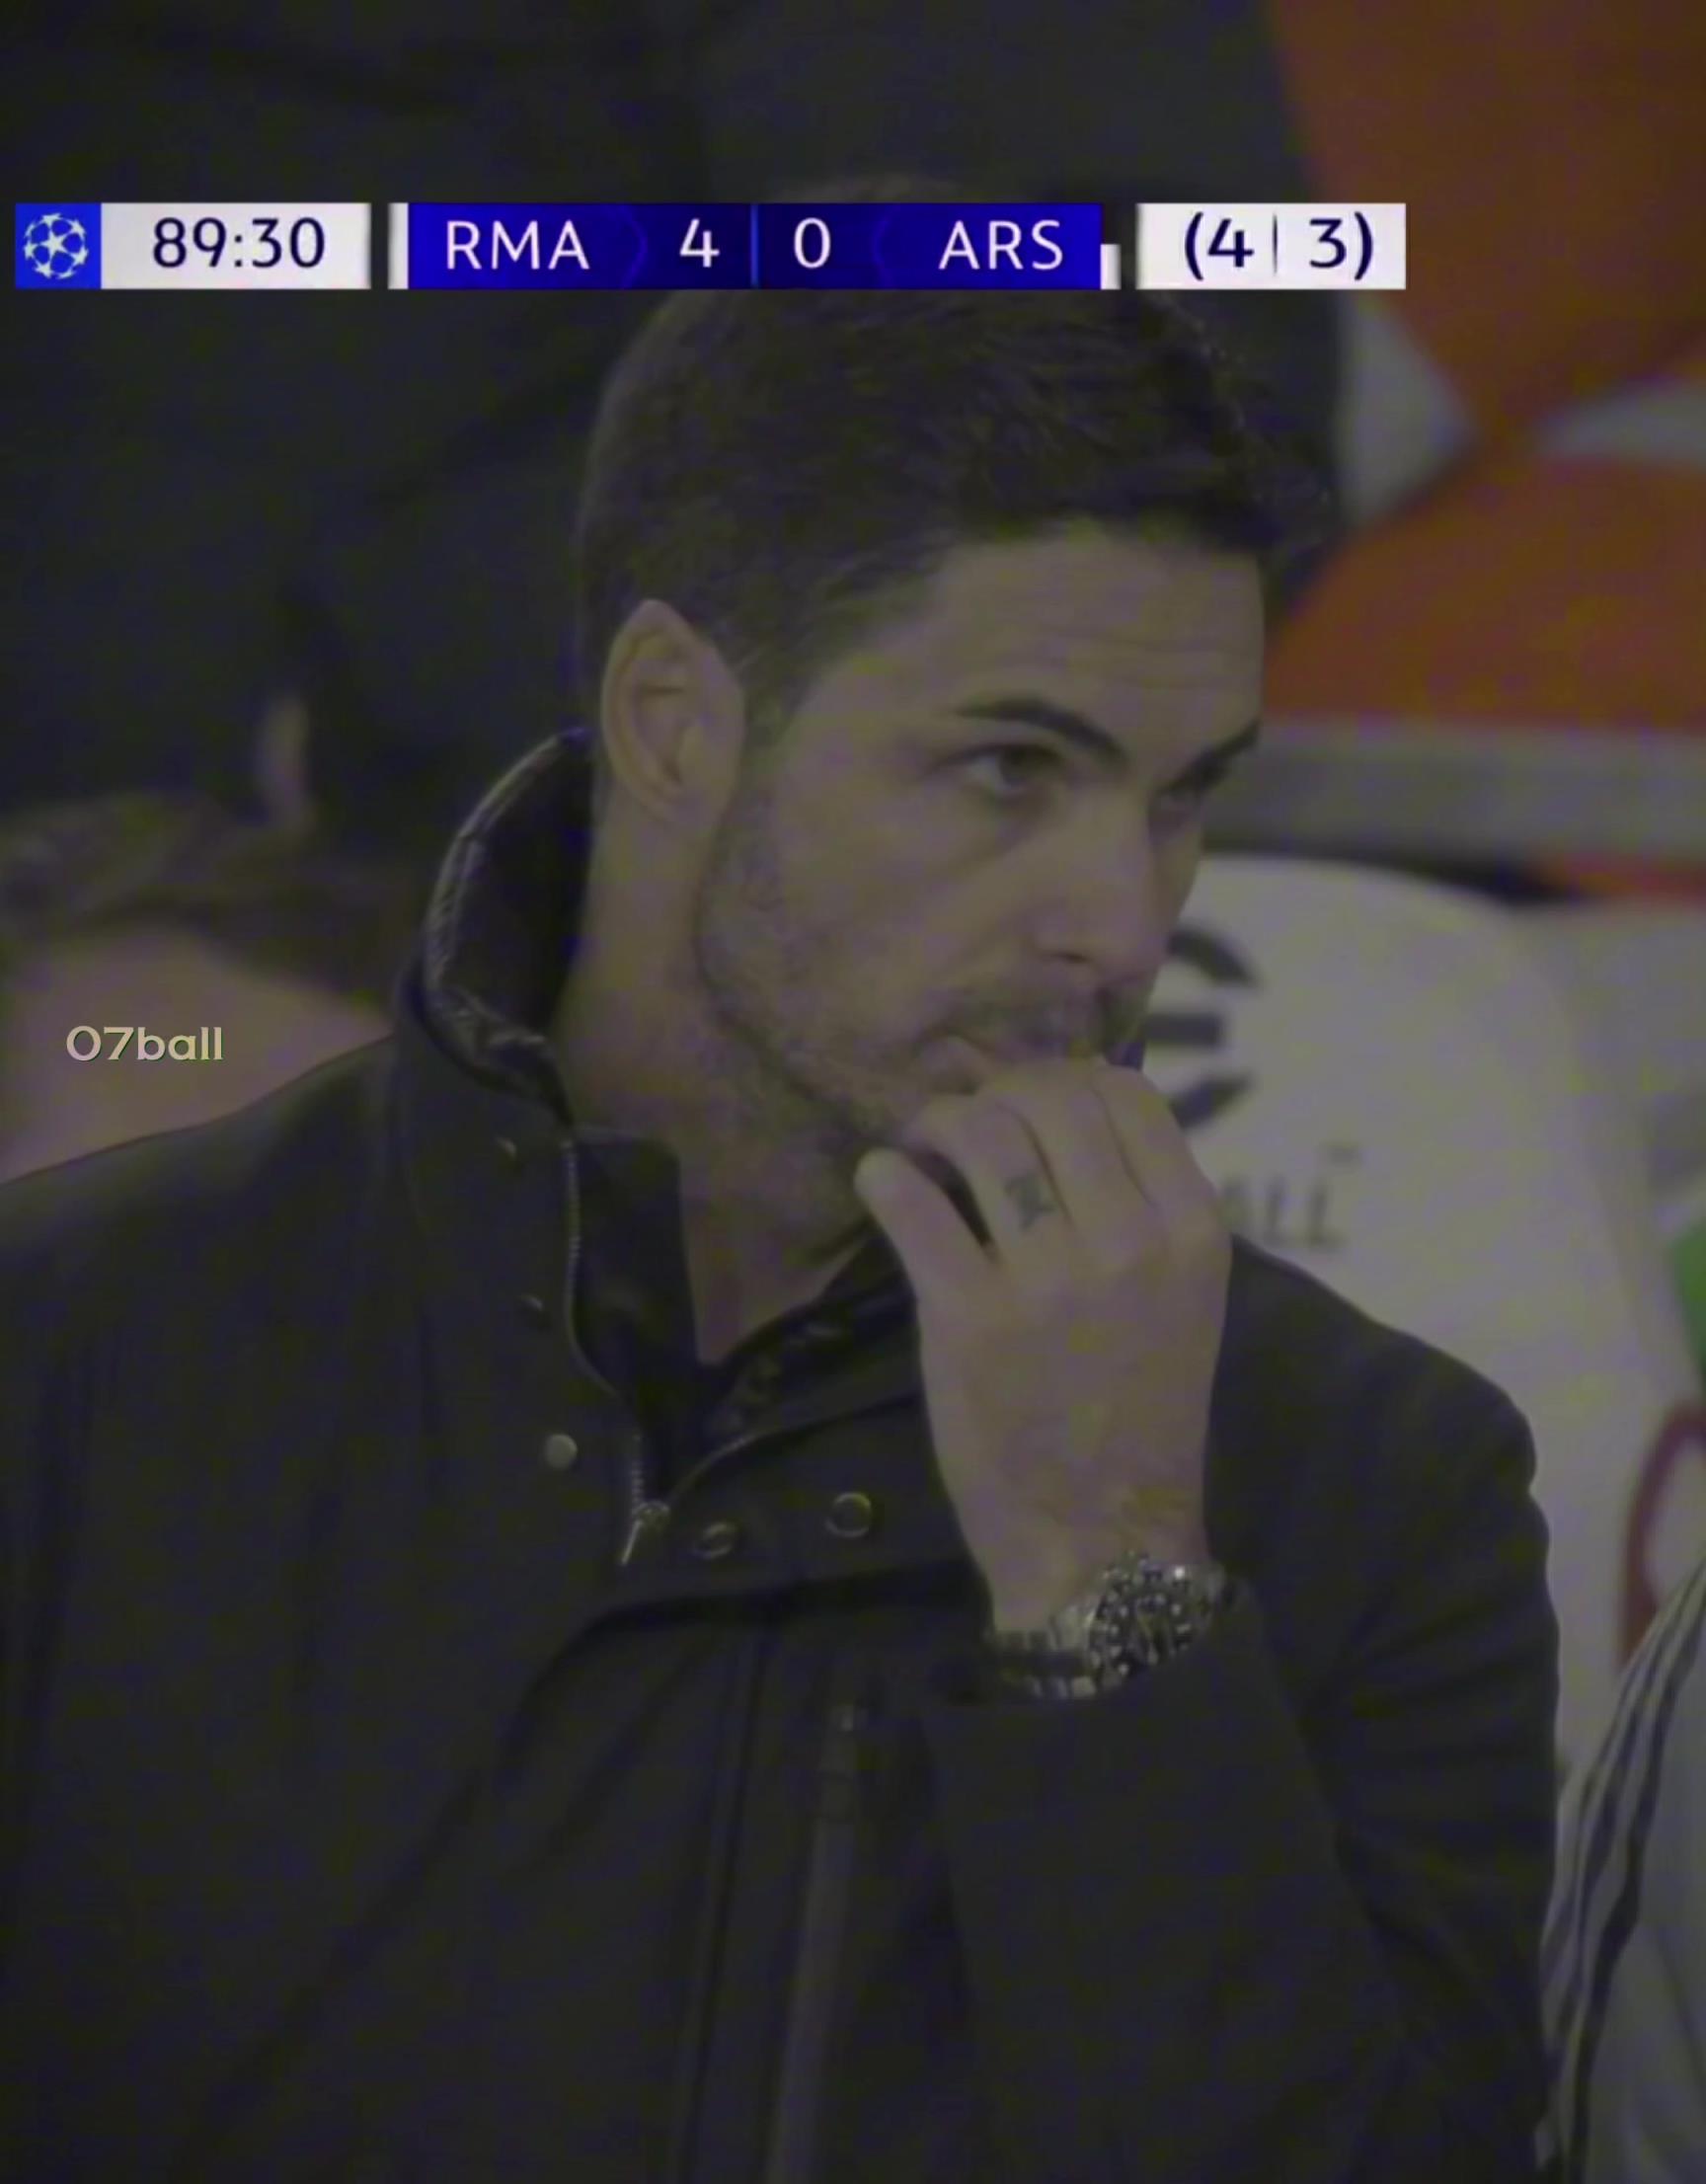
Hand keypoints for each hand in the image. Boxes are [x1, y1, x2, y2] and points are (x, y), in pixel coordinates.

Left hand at [852, 1058, 1229, 1628]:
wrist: (1103, 1538)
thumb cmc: (1139, 1416)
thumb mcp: (1180, 1298)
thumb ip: (1141, 1208)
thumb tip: (1074, 1112)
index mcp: (1191, 1231)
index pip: (1130, 1096)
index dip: (1069, 1079)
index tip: (1032, 1103)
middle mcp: (1128, 1242)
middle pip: (1053, 1098)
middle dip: (999, 1092)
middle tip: (969, 1123)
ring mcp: (1047, 1279)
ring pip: (985, 1133)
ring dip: (940, 1121)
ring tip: (926, 1147)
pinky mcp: (968, 1317)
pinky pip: (914, 1204)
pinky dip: (887, 1176)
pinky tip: (884, 1181)